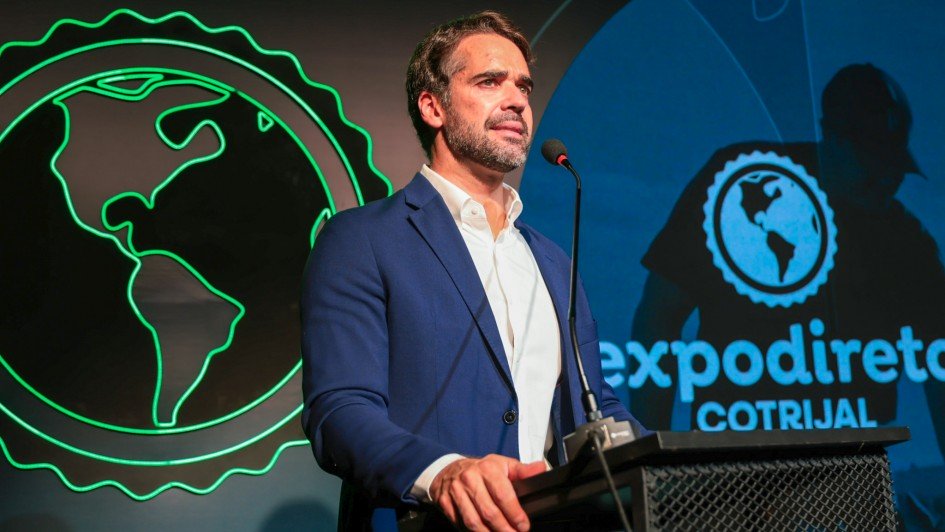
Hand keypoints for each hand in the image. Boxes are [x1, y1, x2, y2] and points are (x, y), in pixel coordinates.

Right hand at [430, 454, 545, 530]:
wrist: (449, 468)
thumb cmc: (481, 469)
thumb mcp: (503, 465)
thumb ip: (523, 470)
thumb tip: (541, 468)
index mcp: (487, 468)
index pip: (503, 495)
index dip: (515, 514)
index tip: (523, 526)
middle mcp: (470, 479)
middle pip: (489, 512)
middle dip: (504, 529)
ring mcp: (455, 491)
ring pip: (473, 521)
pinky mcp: (445, 502)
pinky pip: (459, 523)